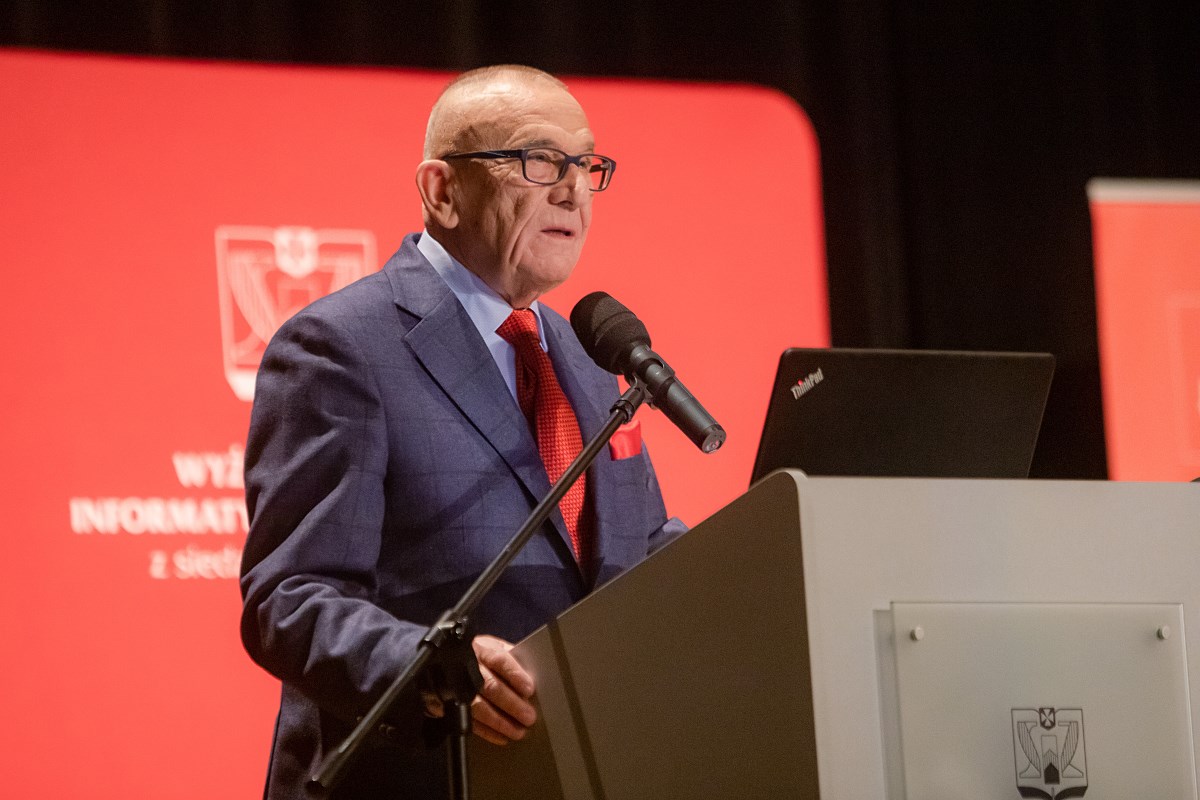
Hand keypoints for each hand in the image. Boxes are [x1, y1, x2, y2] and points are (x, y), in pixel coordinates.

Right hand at [422, 634, 536, 745]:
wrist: (447, 661)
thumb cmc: (481, 657)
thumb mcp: (495, 649)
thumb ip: (513, 659)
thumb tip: (536, 674)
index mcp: (482, 649)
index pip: (499, 660)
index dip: (515, 675)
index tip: (529, 689)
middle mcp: (468, 666)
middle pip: (490, 686)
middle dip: (511, 704)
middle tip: (528, 716)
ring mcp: (456, 686)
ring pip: (478, 706)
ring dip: (499, 722)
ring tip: (517, 731)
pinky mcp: (447, 704)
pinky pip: (468, 721)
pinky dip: (486, 731)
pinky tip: (501, 736)